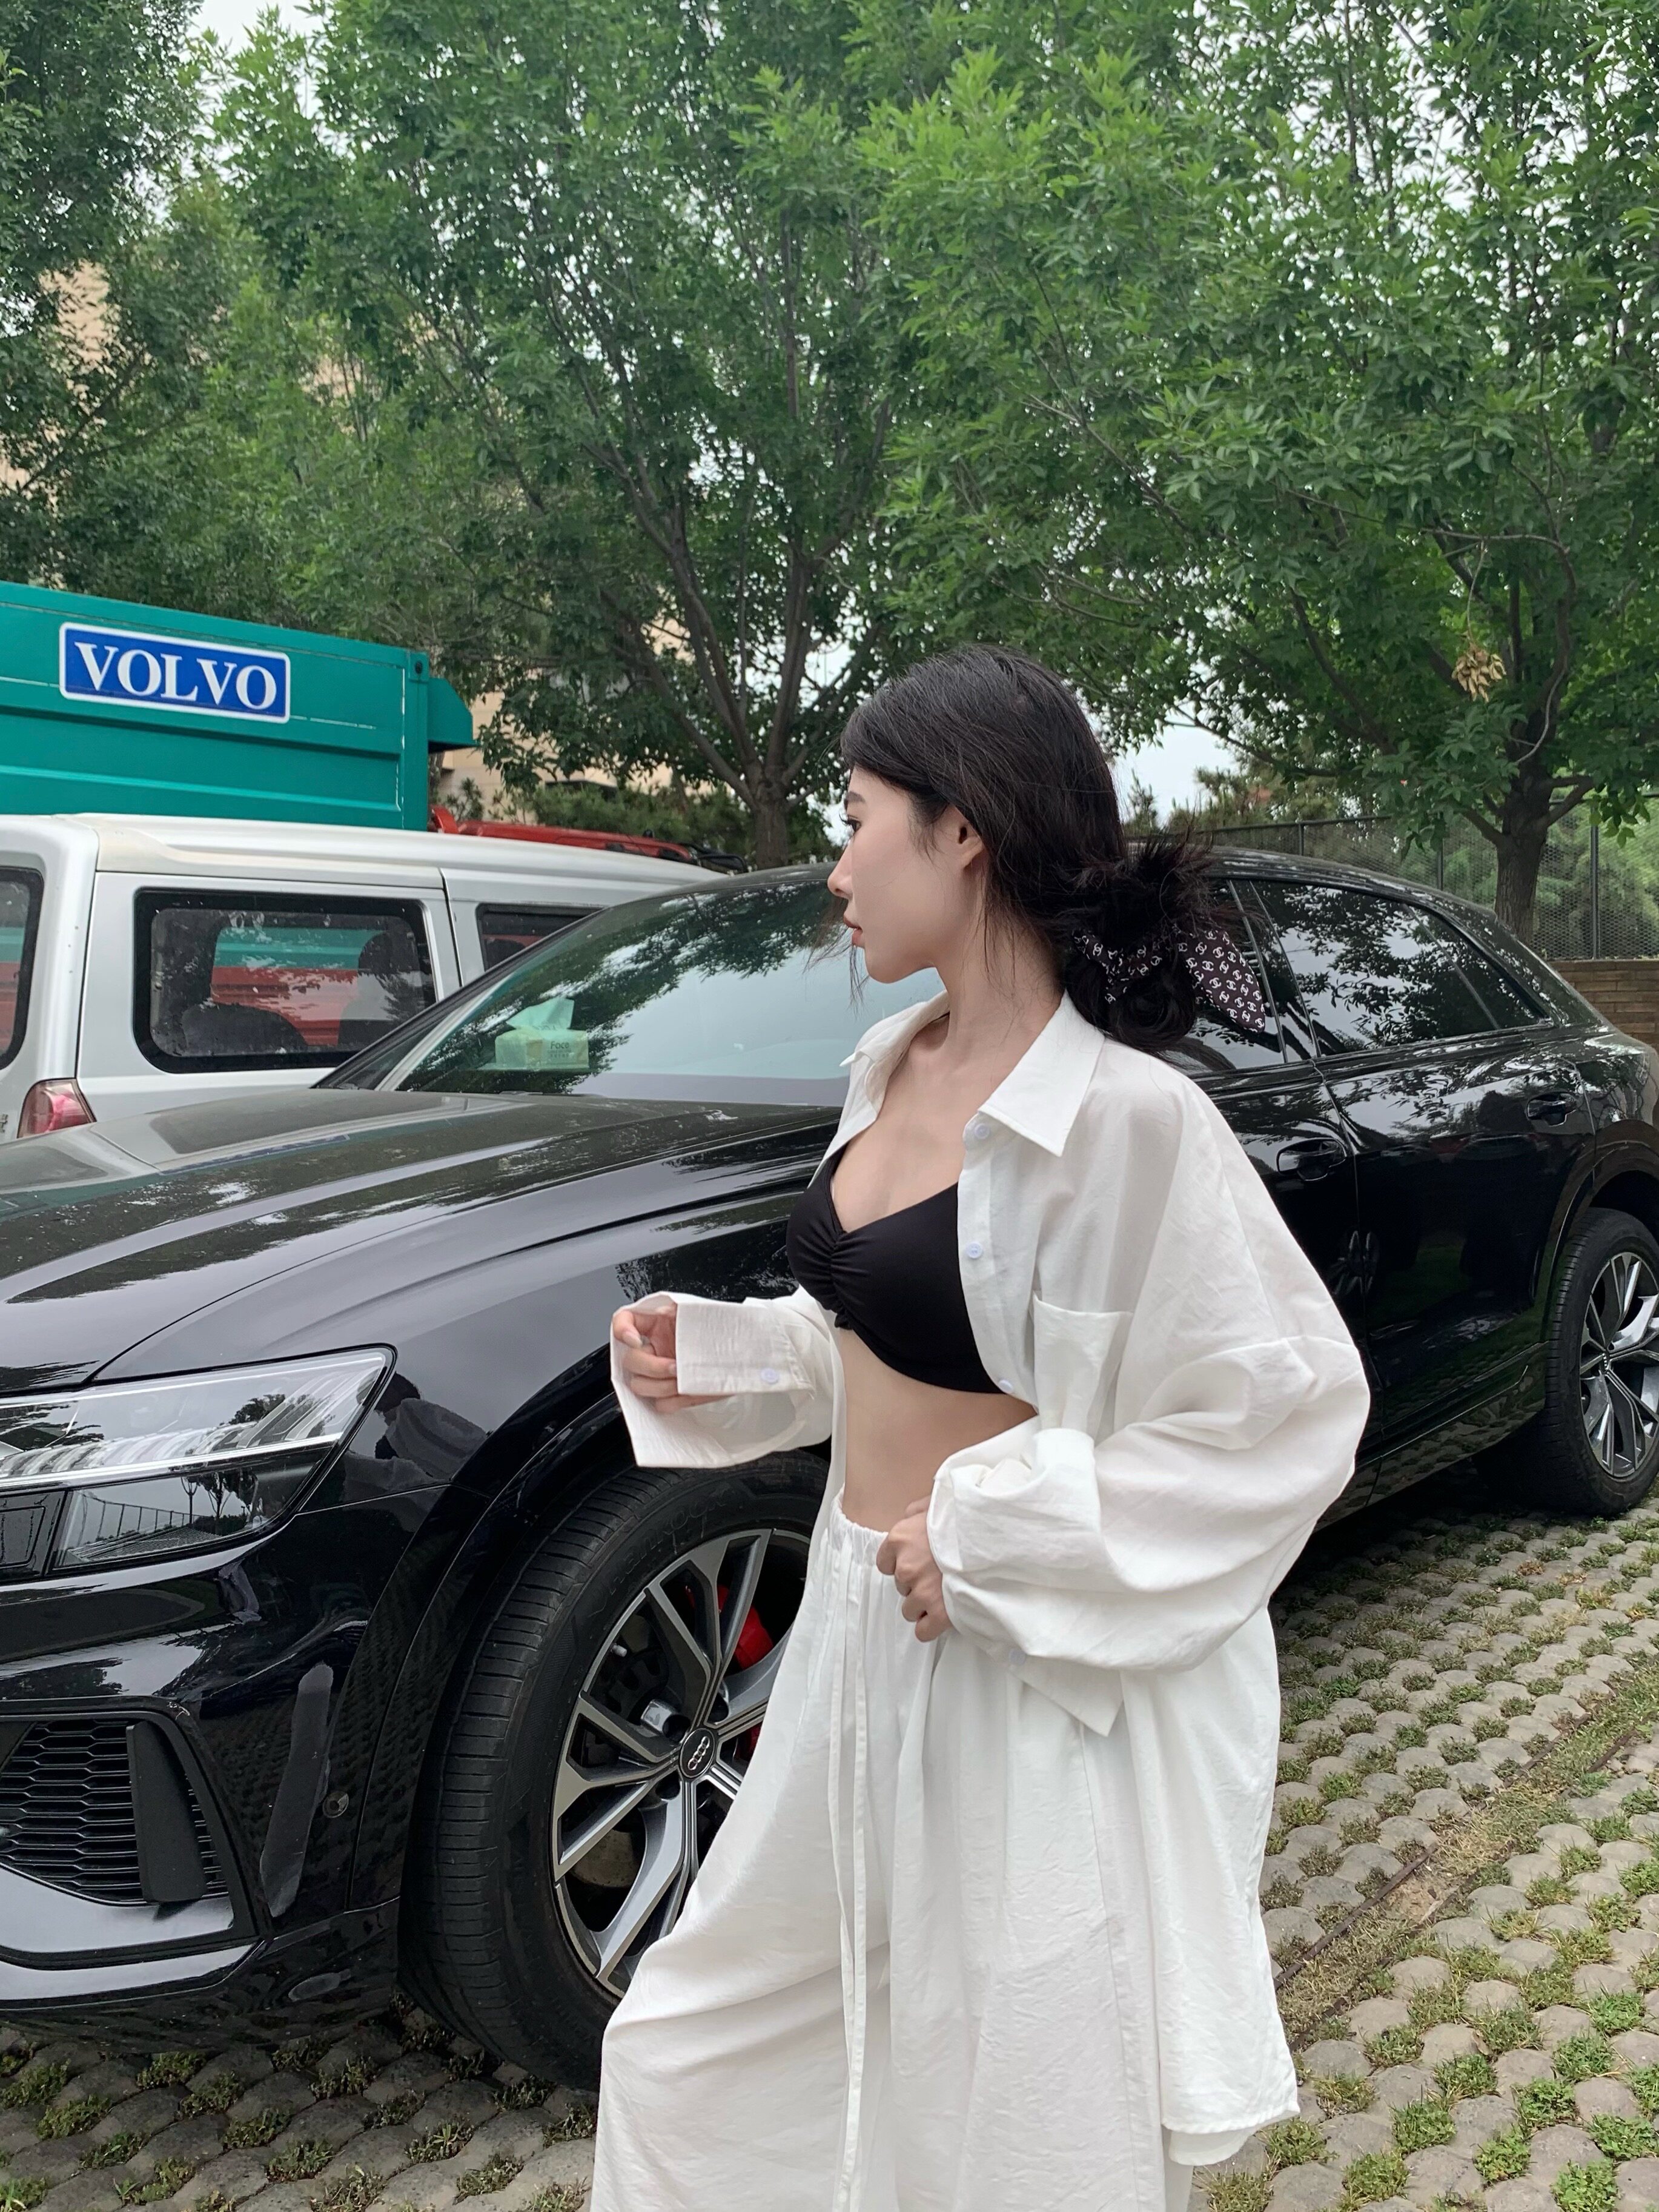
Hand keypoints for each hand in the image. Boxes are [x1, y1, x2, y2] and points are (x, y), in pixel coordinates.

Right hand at [611, 1302, 727, 1411]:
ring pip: (639, 1385)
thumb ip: (683, 1314)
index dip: (622, 1330)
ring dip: (661, 1386)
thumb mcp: (703, 1312)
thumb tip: (672, 1318)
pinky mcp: (673, 1394)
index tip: (635, 1339)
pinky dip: (674, 1400)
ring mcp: (661, 1373)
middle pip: (629, 1361)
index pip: (623, 1320)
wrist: (747, 1353)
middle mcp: (656, 1347)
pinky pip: (660, 1404)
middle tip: (676, 1366)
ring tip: (683, 1380)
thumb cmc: (727, 1330)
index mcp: (659, 1322)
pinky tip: (688, 1391)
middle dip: (653, 1367)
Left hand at [875, 1496, 951, 1642]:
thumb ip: (915, 1513)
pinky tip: (942, 1614)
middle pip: (901, 1586)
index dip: (901, 1563)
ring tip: (944, 1592)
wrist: (991, 1536)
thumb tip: (909, 1518)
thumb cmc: (964, 1518)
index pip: (884, 1563)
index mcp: (900, 1540)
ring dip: (924, 1604)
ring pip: (910, 1609)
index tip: (916, 1561)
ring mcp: (922, 1592)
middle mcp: (905, 1568)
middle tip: (938, 1573)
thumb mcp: (934, 1504)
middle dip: (917, 1582)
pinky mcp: (940, 1613)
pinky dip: (931, 1626)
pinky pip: (923, 1631)